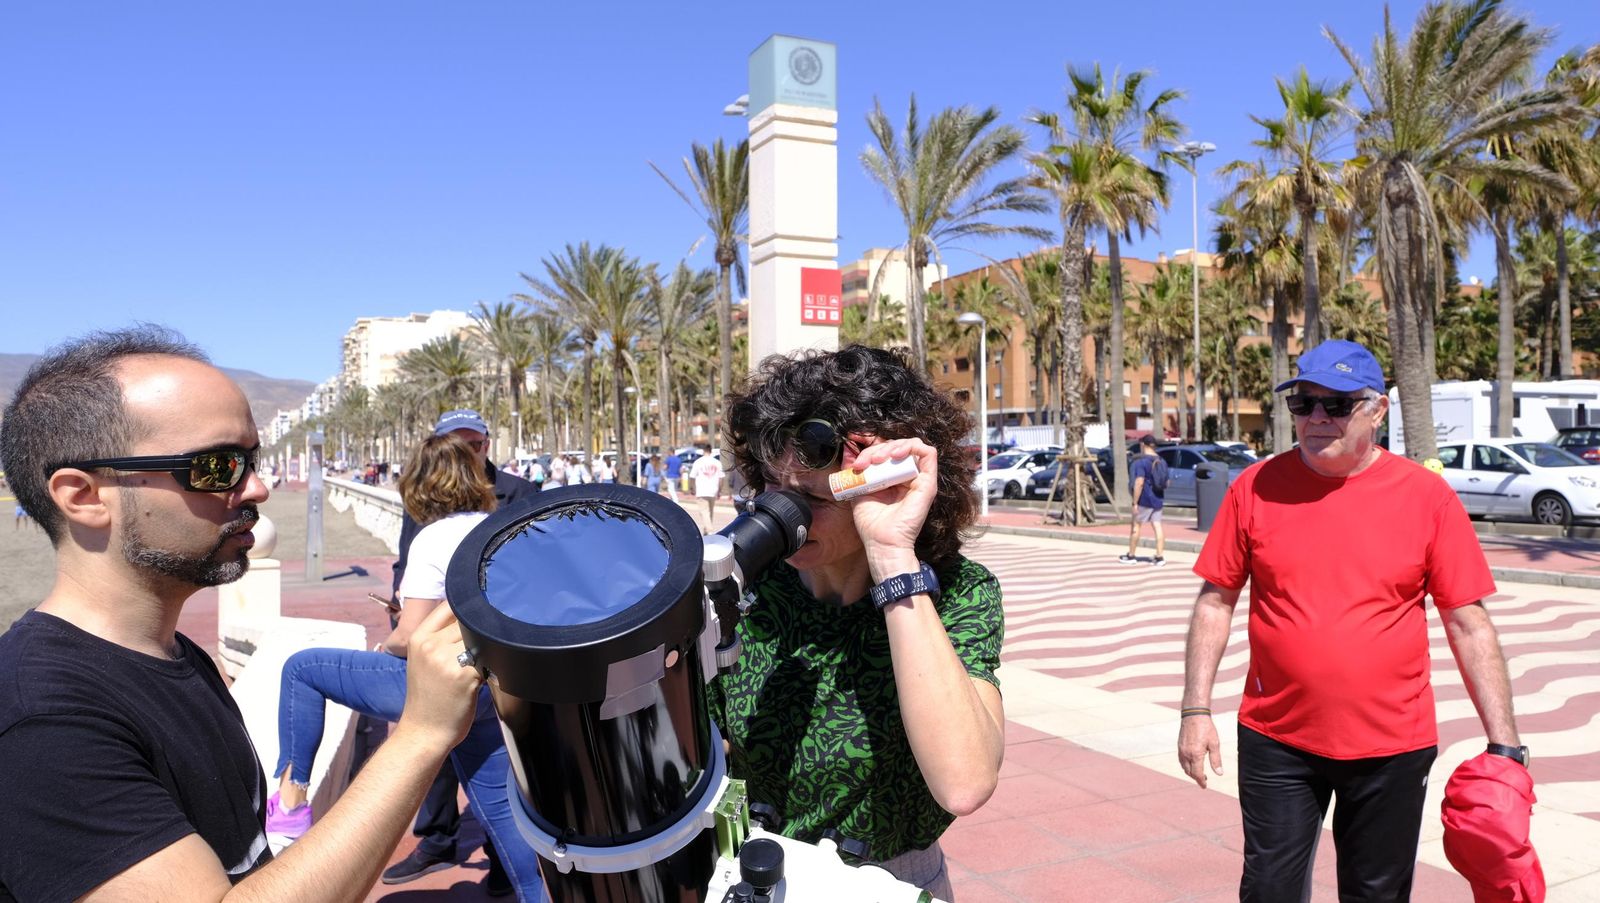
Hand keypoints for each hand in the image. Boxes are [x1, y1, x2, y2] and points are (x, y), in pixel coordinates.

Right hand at [398, 604, 480, 749]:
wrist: (423, 732)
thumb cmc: (427, 697)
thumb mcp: (423, 660)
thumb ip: (441, 637)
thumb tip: (473, 615)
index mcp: (419, 638)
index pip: (449, 605)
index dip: (469, 607)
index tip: (482, 613)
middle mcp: (431, 645)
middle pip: (469, 620)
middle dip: (483, 628)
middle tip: (492, 639)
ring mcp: (447, 660)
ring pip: (482, 636)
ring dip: (492, 645)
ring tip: (493, 656)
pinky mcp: (466, 675)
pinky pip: (490, 657)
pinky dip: (496, 662)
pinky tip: (494, 672)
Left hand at [843, 436, 937, 576]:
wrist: (882, 542)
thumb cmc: (871, 523)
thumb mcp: (859, 490)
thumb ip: (856, 471)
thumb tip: (848, 452)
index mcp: (892, 478)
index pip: (886, 451)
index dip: (872, 447)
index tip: (857, 458)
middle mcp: (907, 476)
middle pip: (896, 446)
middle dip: (877, 448)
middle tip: (865, 462)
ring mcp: (919, 478)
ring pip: (911, 445)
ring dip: (892, 446)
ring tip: (878, 459)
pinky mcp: (928, 482)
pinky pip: (928, 452)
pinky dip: (910, 447)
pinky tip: (894, 456)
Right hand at [1178, 715, 1223, 788]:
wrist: (1194, 715)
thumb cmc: (1206, 728)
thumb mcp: (1215, 744)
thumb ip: (1216, 760)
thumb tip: (1219, 773)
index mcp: (1196, 755)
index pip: (1197, 774)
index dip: (1201, 781)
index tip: (1205, 786)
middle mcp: (1186, 754)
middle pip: (1189, 772)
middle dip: (1196, 778)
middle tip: (1204, 780)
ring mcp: (1181, 750)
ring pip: (1184, 767)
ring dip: (1191, 772)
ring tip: (1199, 772)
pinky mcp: (1179, 746)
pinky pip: (1181, 761)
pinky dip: (1186, 766)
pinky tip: (1192, 763)